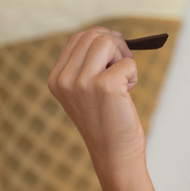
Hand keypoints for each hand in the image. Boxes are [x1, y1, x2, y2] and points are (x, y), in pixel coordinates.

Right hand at [47, 29, 145, 180]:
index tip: (115, 50)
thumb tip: (109, 36)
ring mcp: (82, 82)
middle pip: (93, 35)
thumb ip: (87, 65)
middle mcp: (64, 79)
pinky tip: (128, 94)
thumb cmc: (106, 122)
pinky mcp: (105, 86)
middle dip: (115, 44)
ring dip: (123, 57)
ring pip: (107, 42)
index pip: (77, 38)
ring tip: (125, 80)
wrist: (114, 155)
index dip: (101, 37)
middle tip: (124, 64)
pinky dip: (134, 74)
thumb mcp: (86, 92)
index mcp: (56, 79)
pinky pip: (128, 62)